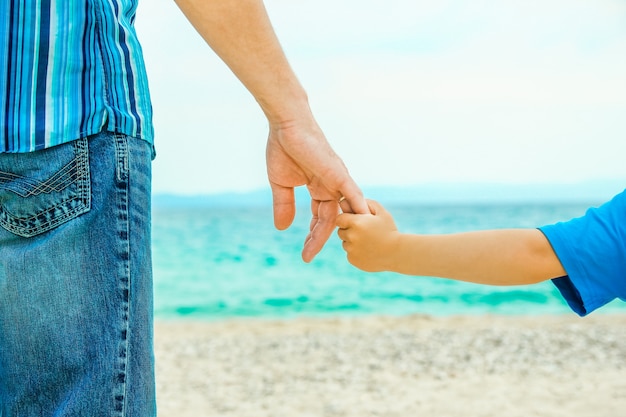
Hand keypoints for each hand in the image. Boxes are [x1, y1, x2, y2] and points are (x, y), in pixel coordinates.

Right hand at [266, 117, 367, 261]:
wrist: (285, 124)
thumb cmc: (283, 148)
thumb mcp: (281, 184)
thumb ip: (284, 205)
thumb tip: (282, 228)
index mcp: (319, 188)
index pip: (321, 218)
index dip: (313, 236)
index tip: (305, 253)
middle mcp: (332, 186)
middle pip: (331, 219)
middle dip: (319, 239)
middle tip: (307, 256)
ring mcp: (336, 179)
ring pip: (343, 210)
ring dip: (340, 230)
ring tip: (335, 248)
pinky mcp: (338, 172)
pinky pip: (352, 193)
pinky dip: (358, 207)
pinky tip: (361, 223)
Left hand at [336, 199, 400, 271]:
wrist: (397, 253)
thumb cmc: (390, 230)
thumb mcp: (381, 212)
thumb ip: (366, 203)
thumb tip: (351, 201)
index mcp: (356, 223)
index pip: (340, 219)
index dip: (347, 219)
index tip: (355, 221)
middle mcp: (351, 236)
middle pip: (341, 231)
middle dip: (349, 230)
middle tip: (363, 232)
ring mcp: (351, 250)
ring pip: (345, 243)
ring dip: (352, 242)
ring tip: (368, 242)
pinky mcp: (353, 260)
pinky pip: (350, 254)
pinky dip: (356, 252)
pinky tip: (369, 250)